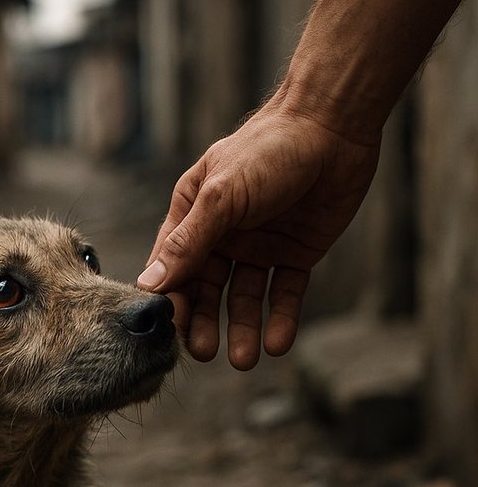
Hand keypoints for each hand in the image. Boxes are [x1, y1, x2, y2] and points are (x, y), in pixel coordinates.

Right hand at [137, 92, 380, 367]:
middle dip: (203, 322)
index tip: (167, 333)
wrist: (334, 125)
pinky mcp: (295, 254)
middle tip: (203, 353)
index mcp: (193, 215)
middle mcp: (223, 235)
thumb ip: (188, 242)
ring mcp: (259, 246)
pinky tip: (277, 343)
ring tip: (244, 360)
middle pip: (206, 290)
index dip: (170, 299)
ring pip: (244, 298)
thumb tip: (151, 285)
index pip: (173, 267)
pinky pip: (284, 293)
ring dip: (242, 328)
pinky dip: (281, 319)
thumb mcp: (222, 196)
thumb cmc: (268, 148)